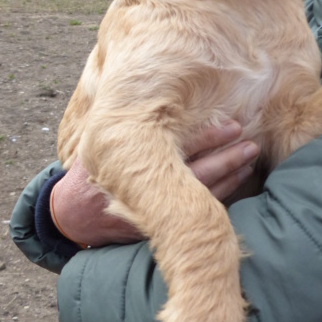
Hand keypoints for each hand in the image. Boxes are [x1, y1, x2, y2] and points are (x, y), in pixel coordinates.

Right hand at [51, 121, 258, 247]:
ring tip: (249, 157)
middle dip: (226, 157)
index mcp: (133, 164)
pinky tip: (236, 180)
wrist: (72, 218)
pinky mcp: (160, 226)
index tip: (232, 126)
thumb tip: (156, 96)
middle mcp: (147, 189)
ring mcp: (154, 212)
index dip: (208, 138)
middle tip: (250, 143)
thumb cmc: (88, 174)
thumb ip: (126, 128)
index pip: (178, 148)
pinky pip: (196, 212)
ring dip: (229, 175)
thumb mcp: (99, 147)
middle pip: (196, 173)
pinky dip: (220, 195)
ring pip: (202, 195)